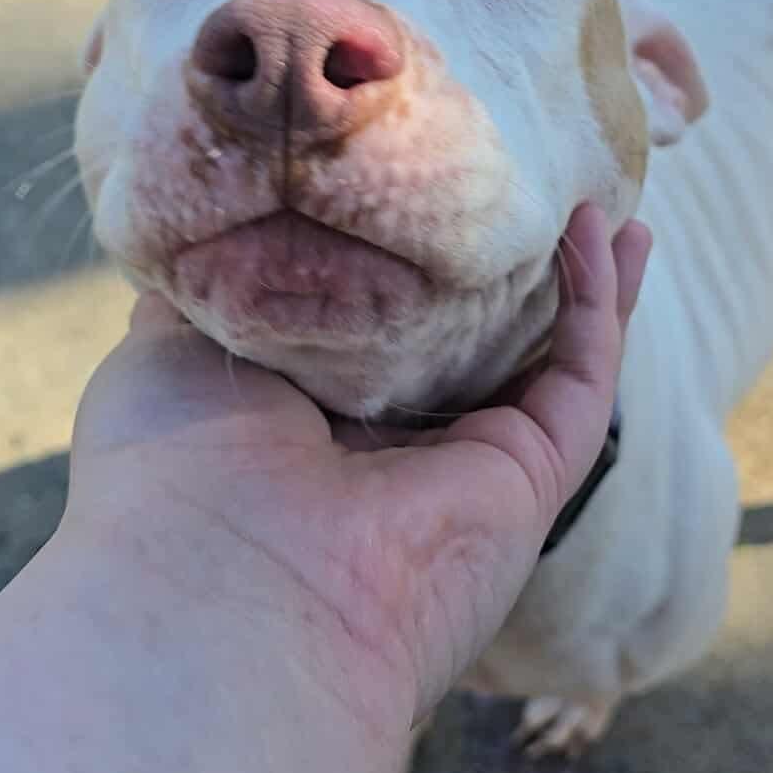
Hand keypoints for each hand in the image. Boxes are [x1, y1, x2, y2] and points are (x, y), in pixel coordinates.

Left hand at [66, 206, 649, 744]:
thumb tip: (219, 228)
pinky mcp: (524, 479)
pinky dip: (597, 303)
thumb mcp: (168, 344)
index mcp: (309, 426)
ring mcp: (466, 470)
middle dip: (515, 271)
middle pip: (478, 342)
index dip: (409, 260)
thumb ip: (211, 286)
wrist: (218, 589)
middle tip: (538, 185)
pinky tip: (599, 228)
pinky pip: (581, 378)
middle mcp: (393, 453)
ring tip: (607, 197)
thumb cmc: (166, 473)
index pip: (378, 329)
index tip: (425, 182)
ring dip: (587, 282)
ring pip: (549, 360)